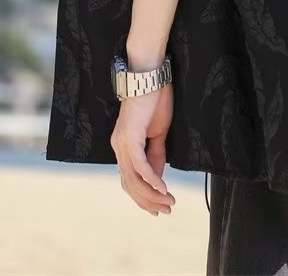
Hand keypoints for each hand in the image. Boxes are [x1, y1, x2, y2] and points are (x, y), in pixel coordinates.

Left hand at [110, 83, 176, 216]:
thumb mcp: (158, 131)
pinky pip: (139, 166)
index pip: (130, 180)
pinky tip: (163, 188)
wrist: (149, 76)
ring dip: (152, 194)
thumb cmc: (155, 99)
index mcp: (124, 146)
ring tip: (169, 202)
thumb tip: (159, 175)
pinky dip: (152, 179)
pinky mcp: (129, 137)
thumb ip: (156, 154)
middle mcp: (118, 147)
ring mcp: (122, 143)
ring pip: (133, 179)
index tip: (159, 208)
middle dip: (148, 201)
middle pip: (130, 185)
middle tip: (166, 210)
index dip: (143, 197)